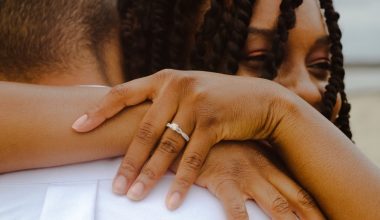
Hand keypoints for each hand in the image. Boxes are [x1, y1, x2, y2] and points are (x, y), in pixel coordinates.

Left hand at [71, 69, 292, 209]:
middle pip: (143, 130)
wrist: (261, 100)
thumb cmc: (219, 99)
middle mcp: (177, 87)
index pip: (123, 93)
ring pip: (165, 146)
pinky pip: (191, 157)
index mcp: (165, 79)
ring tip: (135, 197)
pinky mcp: (214, 121)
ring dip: (149, 175)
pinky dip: (181, 181)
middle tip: (115, 187)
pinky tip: (171, 200)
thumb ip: (163, 100)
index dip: (99, 111)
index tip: (76, 127)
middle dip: (128, 161)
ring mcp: (196, 103)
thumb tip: (131, 120)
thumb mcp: (188, 91)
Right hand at [194, 141, 324, 219]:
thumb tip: (268, 182)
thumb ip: (257, 162)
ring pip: (277, 205)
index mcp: (269, 163)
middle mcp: (264, 169)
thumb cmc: (216, 143)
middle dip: (314, 217)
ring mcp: (246, 174)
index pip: (301, 189)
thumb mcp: (241, 150)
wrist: (192, 124)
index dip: (316, 208)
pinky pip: (237, 209)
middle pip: (298, 198)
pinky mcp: (224, 180)